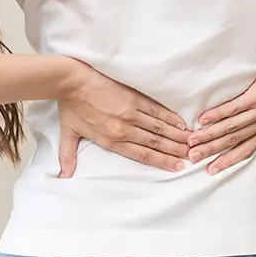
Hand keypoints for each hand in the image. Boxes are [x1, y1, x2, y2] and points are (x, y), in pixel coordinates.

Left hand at [57, 58, 191, 177]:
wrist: (71, 80)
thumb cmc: (70, 107)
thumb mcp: (68, 134)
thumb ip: (69, 156)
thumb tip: (63, 176)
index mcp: (111, 140)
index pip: (142, 154)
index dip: (162, 161)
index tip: (177, 166)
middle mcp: (124, 129)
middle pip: (155, 143)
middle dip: (175, 151)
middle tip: (192, 156)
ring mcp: (131, 112)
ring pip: (159, 128)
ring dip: (177, 136)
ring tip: (192, 142)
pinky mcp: (134, 97)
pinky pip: (156, 110)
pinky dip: (169, 117)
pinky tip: (180, 123)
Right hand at [189, 44, 255, 174]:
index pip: (246, 150)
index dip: (227, 161)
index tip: (210, 169)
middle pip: (234, 142)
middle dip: (212, 151)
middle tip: (193, 157)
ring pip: (231, 128)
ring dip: (210, 135)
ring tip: (193, 141)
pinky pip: (233, 109)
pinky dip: (216, 115)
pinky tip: (203, 120)